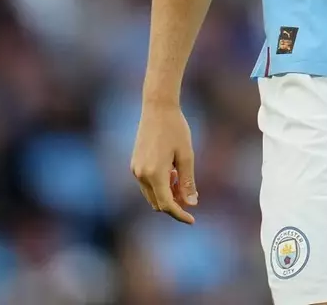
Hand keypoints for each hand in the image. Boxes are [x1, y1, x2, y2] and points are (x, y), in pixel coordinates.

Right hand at [131, 101, 198, 223]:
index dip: (180, 214)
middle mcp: (141, 175)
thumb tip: (191, 204)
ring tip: (180, 179)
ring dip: (166, 194)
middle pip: (157, 203)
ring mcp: (135, 170)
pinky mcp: (134, 164)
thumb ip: (188, 181)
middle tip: (191, 195)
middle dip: (174, 204)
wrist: (157, 108)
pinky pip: (147, 184)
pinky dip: (159, 185)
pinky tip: (172, 173)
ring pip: (151, 195)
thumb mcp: (187, 155)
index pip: (167, 205)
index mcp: (155, 174)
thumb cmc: (176, 129)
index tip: (192, 220)